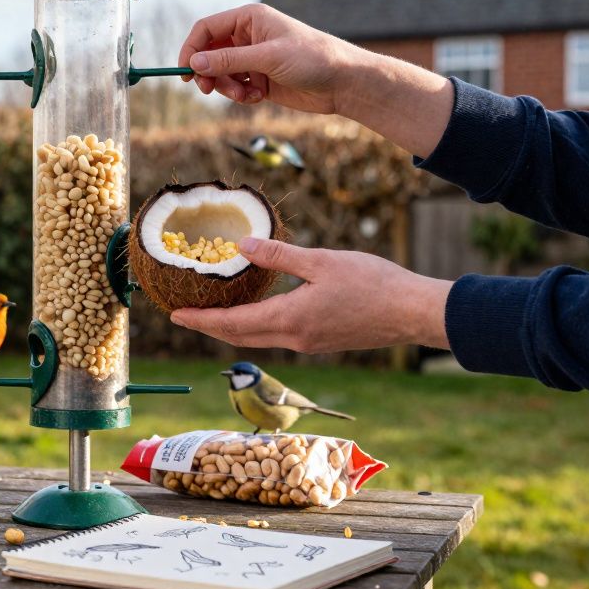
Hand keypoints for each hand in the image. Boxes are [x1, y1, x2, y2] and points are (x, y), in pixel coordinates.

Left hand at [169, 237, 451, 352]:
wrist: (413, 313)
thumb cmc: (373, 284)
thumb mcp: (322, 261)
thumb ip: (280, 256)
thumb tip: (242, 246)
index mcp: (290, 320)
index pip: (232, 324)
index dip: (200, 320)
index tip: (174, 314)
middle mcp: (294, 338)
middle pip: (239, 336)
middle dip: (208, 325)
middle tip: (183, 313)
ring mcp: (309, 343)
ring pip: (258, 337)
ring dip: (232, 326)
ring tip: (211, 310)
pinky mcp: (322, 340)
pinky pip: (277, 335)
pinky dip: (256, 324)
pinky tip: (254, 309)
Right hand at [178, 3, 358, 111]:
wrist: (343, 82)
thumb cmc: (312, 59)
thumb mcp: (268, 57)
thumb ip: (229, 60)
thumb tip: (195, 64)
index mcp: (249, 19)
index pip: (206, 29)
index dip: (191, 49)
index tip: (185, 72)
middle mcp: (248, 36)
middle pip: (209, 54)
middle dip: (209, 74)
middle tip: (209, 90)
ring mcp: (253, 58)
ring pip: (221, 74)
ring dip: (227, 88)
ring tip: (246, 96)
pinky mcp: (259, 79)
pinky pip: (235, 88)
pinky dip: (242, 96)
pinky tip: (260, 97)